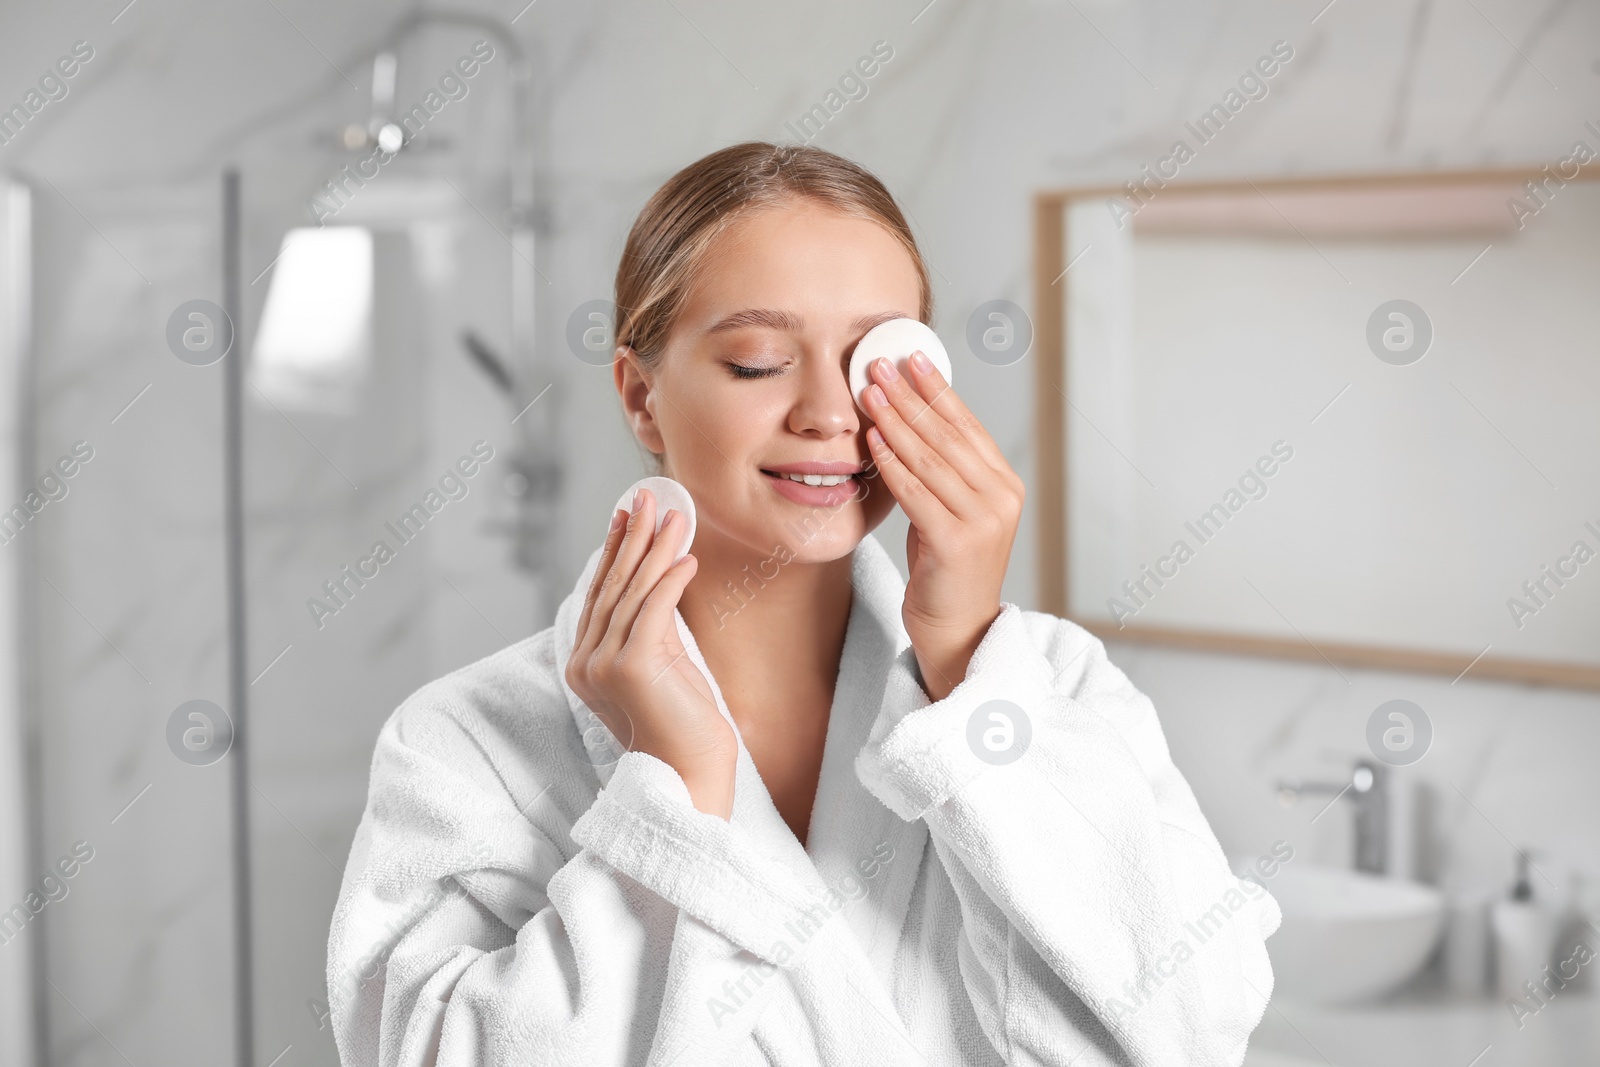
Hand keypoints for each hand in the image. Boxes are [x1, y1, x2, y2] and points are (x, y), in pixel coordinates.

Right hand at [565, 487, 735, 816]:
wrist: (692, 777)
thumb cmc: (684, 726)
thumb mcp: (662, 666)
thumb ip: (651, 627)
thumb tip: (661, 577)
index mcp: (584, 664)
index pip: (600, 594)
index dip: (614, 550)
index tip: (627, 514)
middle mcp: (585, 663)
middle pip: (611, 585)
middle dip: (630, 536)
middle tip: (646, 496)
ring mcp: (603, 666)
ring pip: (631, 592)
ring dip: (654, 548)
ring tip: (674, 516)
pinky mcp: (631, 667)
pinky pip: (652, 610)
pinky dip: (670, 579)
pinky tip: (687, 557)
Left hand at [862, 351, 1023, 700]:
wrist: (957, 633)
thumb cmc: (945, 573)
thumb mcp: (947, 512)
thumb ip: (939, 473)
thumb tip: (907, 418)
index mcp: (1004, 485)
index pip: (966, 425)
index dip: (937, 389)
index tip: (910, 357)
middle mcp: (1001, 498)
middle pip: (947, 434)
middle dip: (910, 395)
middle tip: (878, 363)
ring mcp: (984, 520)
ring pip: (930, 458)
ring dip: (895, 420)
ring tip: (868, 390)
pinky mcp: (958, 542)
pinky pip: (916, 491)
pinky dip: (892, 462)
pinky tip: (872, 439)